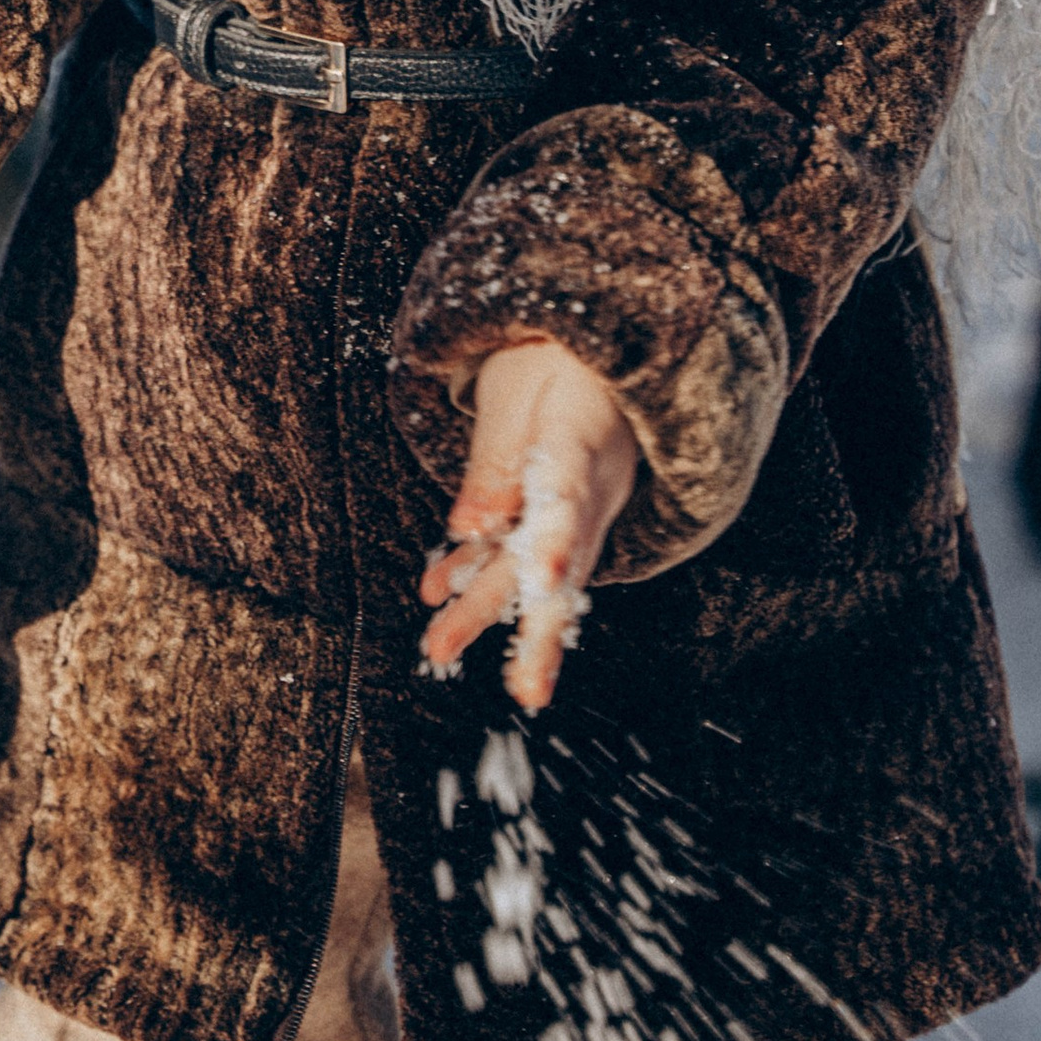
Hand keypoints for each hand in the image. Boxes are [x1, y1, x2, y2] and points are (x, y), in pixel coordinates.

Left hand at [418, 340, 638, 714]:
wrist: (605, 347)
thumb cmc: (562, 356)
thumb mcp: (523, 389)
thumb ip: (497, 462)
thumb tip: (468, 529)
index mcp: (588, 437)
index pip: (571, 492)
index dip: (560, 540)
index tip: (542, 583)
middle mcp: (593, 484)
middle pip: (561, 560)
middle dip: (540, 628)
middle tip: (527, 693)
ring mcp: (582, 502)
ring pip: (536, 567)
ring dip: (486, 611)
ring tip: (440, 652)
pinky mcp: (560, 507)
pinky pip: (518, 544)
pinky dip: (475, 567)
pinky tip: (435, 593)